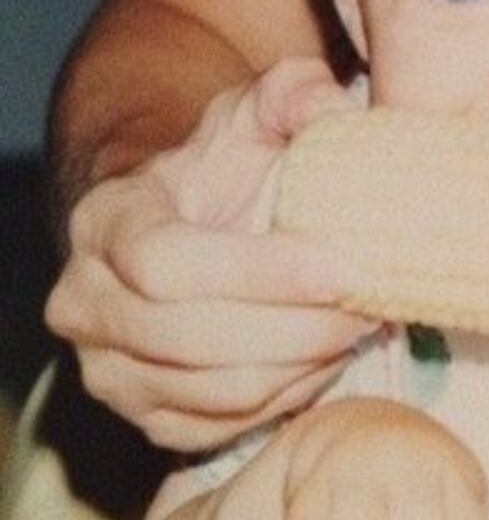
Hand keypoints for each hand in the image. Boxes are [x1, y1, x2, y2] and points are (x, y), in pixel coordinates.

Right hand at [44, 58, 375, 450]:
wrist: (197, 224)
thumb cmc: (234, 166)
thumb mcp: (261, 112)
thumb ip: (294, 93)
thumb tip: (327, 108)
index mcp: (108, 223)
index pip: (165, 262)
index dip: (260, 272)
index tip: (344, 266)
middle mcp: (87, 303)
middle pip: (190, 338)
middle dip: (296, 326)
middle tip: (371, 305)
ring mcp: (109, 370)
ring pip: (212, 390)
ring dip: (302, 364)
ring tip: (362, 327)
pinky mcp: (147, 418)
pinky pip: (224, 426)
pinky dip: (288, 397)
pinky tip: (329, 357)